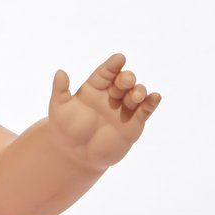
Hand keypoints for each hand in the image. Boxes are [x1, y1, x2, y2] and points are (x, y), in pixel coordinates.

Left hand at [48, 53, 160, 170]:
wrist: (76, 155)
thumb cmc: (65, 130)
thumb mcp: (59, 109)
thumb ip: (60, 91)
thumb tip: (60, 72)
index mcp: (94, 88)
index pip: (106, 72)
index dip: (113, 65)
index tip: (119, 58)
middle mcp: (111, 96)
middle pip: (124, 81)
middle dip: (127, 78)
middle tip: (124, 81)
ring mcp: (123, 109)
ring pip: (136, 93)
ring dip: (139, 91)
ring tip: (136, 95)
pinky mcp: (134, 124)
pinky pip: (145, 110)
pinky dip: (152, 103)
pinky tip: (155, 97)